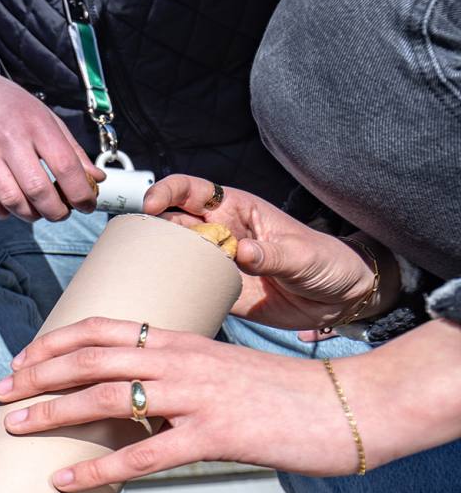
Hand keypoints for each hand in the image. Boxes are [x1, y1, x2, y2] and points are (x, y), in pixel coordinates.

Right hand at [0, 67, 105, 221]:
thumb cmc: (11, 108)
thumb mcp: (46, 119)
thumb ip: (71, 150)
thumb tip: (96, 180)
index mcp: (36, 124)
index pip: (65, 167)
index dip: (80, 193)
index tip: (87, 205)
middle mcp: (8, 138)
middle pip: (39, 191)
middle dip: (56, 211)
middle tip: (61, 213)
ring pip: (11, 201)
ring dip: (30, 215)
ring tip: (36, 211)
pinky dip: (1, 212)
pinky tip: (9, 205)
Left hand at [0, 317, 360, 488]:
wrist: (348, 406)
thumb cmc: (281, 396)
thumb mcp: (222, 372)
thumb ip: (177, 377)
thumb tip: (133, 399)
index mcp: (183, 341)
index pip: (105, 329)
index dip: (57, 342)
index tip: (22, 359)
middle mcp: (183, 361)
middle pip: (93, 358)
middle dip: (39, 374)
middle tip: (0, 392)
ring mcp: (198, 396)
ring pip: (108, 396)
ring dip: (54, 412)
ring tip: (15, 426)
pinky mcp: (216, 435)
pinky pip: (144, 454)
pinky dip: (97, 468)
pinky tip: (65, 481)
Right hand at [143, 175, 388, 332]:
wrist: (340, 299)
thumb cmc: (328, 262)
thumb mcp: (304, 255)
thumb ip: (272, 254)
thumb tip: (240, 252)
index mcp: (238, 211)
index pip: (193, 192)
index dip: (168, 192)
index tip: (152, 205)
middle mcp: (220, 235)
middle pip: (173, 224)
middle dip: (154, 232)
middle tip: (152, 250)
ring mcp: (217, 265)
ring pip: (174, 258)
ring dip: (159, 265)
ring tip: (152, 277)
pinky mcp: (218, 293)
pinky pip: (188, 291)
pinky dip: (174, 294)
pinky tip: (167, 300)